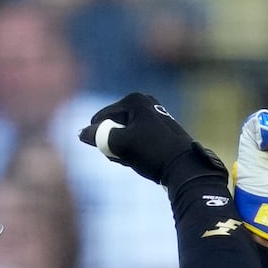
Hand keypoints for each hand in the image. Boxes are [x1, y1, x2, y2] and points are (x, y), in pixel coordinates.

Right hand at [79, 92, 219, 186]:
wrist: (185, 168)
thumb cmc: (152, 152)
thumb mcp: (121, 144)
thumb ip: (99, 137)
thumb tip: (82, 133)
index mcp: (134, 99)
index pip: (102, 118)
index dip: (100, 139)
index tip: (111, 154)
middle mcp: (146, 102)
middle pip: (114, 125)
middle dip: (113, 144)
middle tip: (123, 159)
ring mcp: (155, 116)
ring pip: (126, 135)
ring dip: (123, 150)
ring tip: (134, 161)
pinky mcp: (161, 130)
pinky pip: (138, 140)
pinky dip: (134, 151)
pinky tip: (141, 162)